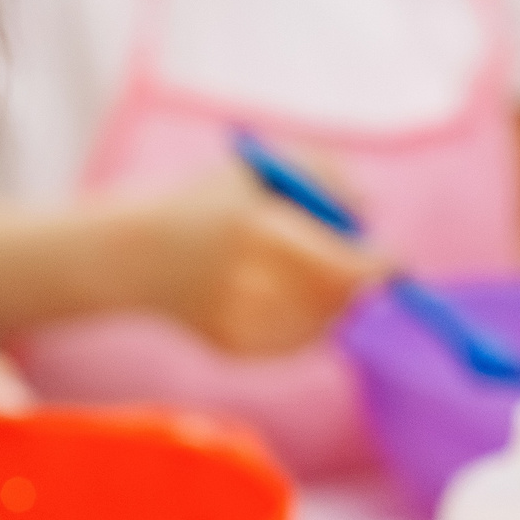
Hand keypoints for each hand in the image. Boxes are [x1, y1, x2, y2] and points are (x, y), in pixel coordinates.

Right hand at [139, 161, 385, 356]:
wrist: (132, 255)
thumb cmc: (204, 204)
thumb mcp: (262, 169)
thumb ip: (326, 177)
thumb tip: (367, 216)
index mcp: (265, 234)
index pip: (357, 269)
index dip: (382, 263)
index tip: (387, 255)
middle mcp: (256, 286)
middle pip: (346, 299)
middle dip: (350, 278)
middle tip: (336, 260)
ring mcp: (246, 324)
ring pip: (326, 324)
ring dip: (325, 300)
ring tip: (286, 272)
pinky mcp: (238, 350)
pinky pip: (296, 341)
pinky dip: (296, 320)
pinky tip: (262, 295)